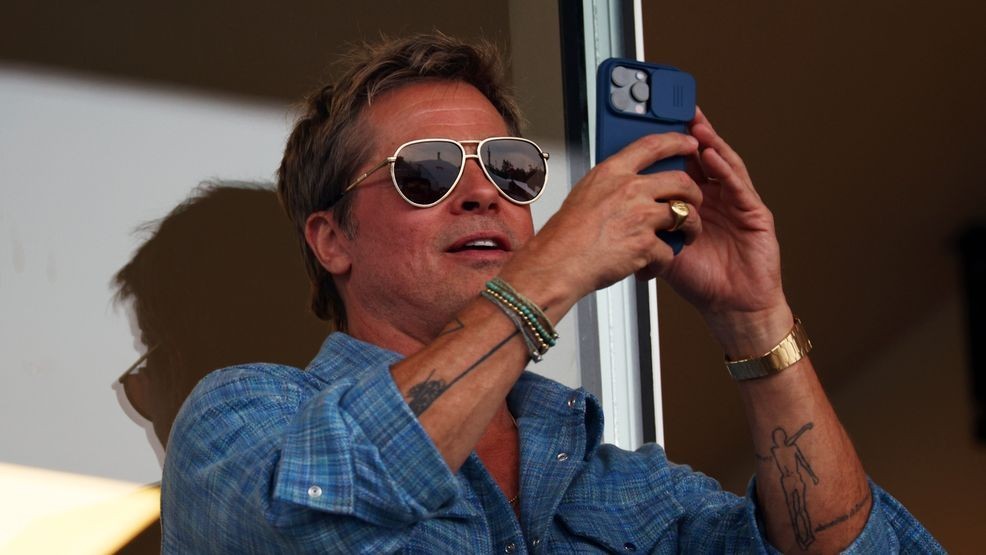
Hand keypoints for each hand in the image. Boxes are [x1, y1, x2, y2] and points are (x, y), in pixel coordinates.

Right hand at [504, 132, 702, 307]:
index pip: (652, 146)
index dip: (676, 142)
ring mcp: (640, 215)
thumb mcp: (584, 194)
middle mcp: (629, 189)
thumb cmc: (564, 236)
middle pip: (680, 181)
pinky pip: (669, 250)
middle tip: (693, 201)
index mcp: (611, 173)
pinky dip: (662, 261)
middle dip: (694, 193)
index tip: (690, 143)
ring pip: (685, 215)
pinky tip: (651, 264)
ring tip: (685, 236)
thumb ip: (610, 187)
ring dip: (690, 228)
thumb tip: (624, 187)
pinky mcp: (645, 243)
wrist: (557, 263)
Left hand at [656, 107, 792, 354]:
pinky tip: (712, 156)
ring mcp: (736, 203)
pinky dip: (725, 169)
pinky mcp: (754, 213)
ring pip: (722, 165)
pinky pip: (738, 186)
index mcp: (693, 205)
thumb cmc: (703, 280)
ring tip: (694, 125)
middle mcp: (715, 199)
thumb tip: (613, 221)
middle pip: (702, 158)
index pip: (679, 168)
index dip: (669, 147)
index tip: (653, 125)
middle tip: (676, 111)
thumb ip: (644, 231)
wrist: (731, 306)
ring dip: (708, 143)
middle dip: (689, 134)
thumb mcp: (663, 251)